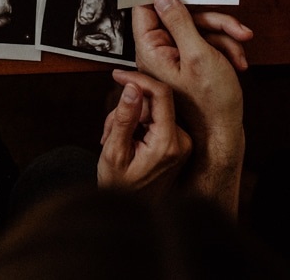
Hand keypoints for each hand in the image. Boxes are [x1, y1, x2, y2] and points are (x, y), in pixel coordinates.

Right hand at [98, 70, 191, 201]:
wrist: (134, 213)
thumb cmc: (121, 188)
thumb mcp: (114, 151)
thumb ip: (124, 118)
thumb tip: (131, 88)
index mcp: (168, 143)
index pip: (160, 94)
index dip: (137, 79)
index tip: (118, 75)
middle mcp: (181, 141)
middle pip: (152, 102)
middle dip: (126, 109)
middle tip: (108, 130)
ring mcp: (182, 143)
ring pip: (151, 110)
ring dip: (129, 119)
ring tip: (114, 141)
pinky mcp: (178, 144)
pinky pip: (155, 121)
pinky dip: (137, 125)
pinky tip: (125, 142)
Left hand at [134, 0, 248, 215]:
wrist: (223, 135)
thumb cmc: (210, 103)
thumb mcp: (198, 55)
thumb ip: (179, 22)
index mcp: (151, 49)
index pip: (146, 9)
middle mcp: (158, 53)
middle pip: (181, 17)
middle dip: (213, 23)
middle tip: (238, 31)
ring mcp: (174, 60)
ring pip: (198, 30)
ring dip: (223, 39)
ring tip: (239, 57)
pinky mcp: (188, 66)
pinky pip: (205, 45)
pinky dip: (223, 51)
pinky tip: (237, 65)